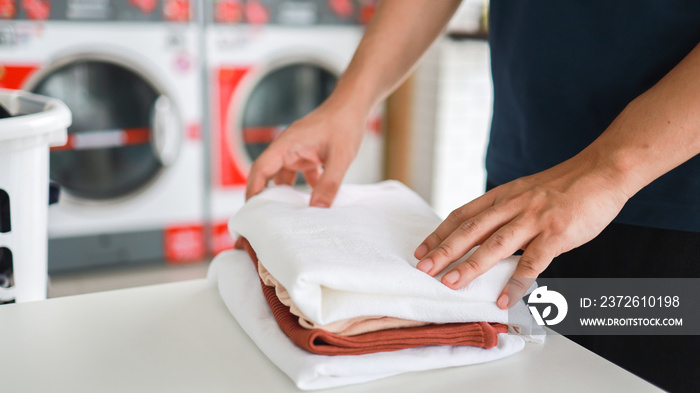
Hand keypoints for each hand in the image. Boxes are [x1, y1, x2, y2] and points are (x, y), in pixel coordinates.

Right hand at [246, 101, 365, 206]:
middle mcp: (287, 148)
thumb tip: (317, 209)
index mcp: (287, 145)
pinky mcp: (308, 153)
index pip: (261, 169)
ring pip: (284, 176)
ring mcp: (297, 151)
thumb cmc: (345, 123)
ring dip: (286, 194)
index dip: (253, 190)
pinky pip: (300, 174)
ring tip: (288, 216)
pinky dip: (304, 188)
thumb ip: (329, 184)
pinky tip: (315, 201)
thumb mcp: (340, 157)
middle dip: (266, 196)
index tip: (252, 211)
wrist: (354, 105)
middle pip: (267, 175)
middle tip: (266, 219)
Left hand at [413, 155, 629, 308]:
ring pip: (495, 245)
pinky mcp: (556, 234)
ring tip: (450, 284)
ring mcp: (534, 219)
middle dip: (444, 251)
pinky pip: (532, 262)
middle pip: (471, 230)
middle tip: (423, 270)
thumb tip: (485, 235)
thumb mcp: (527, 191)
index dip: (439, 233)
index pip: (463, 215)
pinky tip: (503, 299)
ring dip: (470, 266)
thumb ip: (506, 210)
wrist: (603, 171)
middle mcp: (513, 205)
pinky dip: (515, 282)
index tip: (421, 251)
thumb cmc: (565, 186)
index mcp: (504, 195)